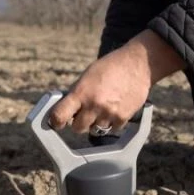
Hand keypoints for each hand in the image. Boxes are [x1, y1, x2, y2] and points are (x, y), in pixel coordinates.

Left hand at [49, 29, 185, 132]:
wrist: (137, 64)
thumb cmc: (110, 67)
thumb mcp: (87, 75)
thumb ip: (77, 93)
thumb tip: (66, 109)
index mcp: (81, 92)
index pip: (60, 115)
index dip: (56, 121)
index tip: (56, 123)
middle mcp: (94, 105)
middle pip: (78, 128)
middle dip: (79, 122)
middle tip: (84, 113)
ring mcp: (109, 113)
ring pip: (95, 130)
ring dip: (96, 123)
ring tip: (103, 107)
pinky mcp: (123, 117)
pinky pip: (112, 129)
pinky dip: (111, 122)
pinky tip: (114, 108)